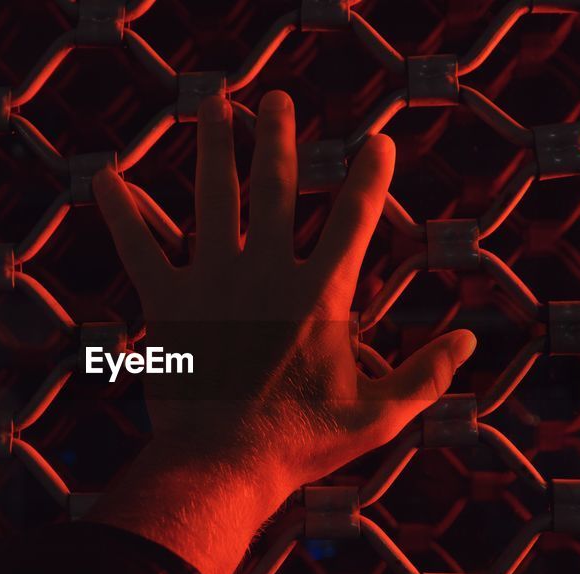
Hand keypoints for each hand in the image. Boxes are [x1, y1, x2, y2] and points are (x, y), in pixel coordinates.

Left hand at [86, 92, 474, 573]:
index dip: (371, 177)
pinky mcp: (166, 304)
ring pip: (211, 198)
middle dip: (278, 138)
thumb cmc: (302, 444)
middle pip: (274, 188)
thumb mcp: (380, 416)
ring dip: (214, 147)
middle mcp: (265, 273)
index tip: (380, 142)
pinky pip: (140, 249)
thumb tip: (471, 339)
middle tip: (280, 100)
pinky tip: (108, 179)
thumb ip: (427, 375)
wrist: (223, 467)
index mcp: (319, 296)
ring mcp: (212, 283)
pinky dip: (123, 214)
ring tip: (214, 105)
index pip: (354, 220)